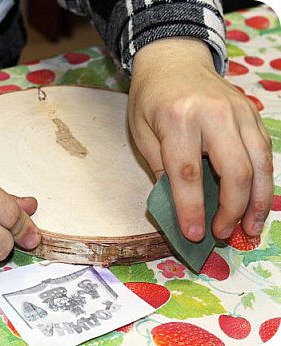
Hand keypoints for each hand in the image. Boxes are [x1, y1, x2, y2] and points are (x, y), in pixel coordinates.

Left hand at [129, 37, 272, 240]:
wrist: (173, 60)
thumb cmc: (150, 99)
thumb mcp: (141, 133)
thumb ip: (161, 169)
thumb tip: (180, 208)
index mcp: (178, 119)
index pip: (188, 173)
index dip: (192, 208)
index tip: (194, 234)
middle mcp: (214, 114)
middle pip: (235, 171)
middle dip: (232, 210)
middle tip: (222, 234)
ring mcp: (240, 111)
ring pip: (260, 164)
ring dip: (258, 202)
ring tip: (250, 228)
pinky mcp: (253, 113)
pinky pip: (265, 152)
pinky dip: (264, 181)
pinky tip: (257, 201)